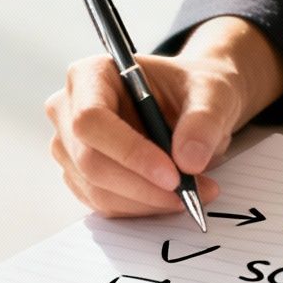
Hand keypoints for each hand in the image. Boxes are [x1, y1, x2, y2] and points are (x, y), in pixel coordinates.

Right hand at [45, 17, 282, 216]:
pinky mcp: (81, 176)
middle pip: (90, 160)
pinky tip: (170, 196)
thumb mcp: (213, 92)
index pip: (91, 119)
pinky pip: (105, 203)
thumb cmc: (194, 89)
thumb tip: (189, 160)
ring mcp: (70, 146)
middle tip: (189, 193)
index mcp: (91, 74)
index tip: (172, 175)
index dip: (128, 151)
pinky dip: (141, 207)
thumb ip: (203, 120)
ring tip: (192, 192)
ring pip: (97, 189)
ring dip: (147, 201)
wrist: (192, 105)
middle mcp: (69, 109)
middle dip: (143, 185)